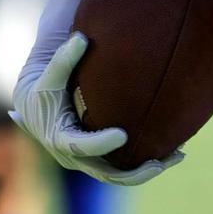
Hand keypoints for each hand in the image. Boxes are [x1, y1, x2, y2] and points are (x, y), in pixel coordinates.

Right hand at [10, 32, 182, 185]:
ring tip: (177, 156)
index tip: (123, 135)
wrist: (35, 104)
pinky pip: (122, 169)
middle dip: (134, 171)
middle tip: (161, 161)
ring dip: (147, 170)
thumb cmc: (44, 85)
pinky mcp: (97, 160)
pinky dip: (145, 163)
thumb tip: (81, 38)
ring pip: (117, 176)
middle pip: (104, 173)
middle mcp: (71, 156)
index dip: (101, 143)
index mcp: (58, 137)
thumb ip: (64, 58)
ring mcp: (85, 162)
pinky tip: (173, 152)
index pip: (80, 146)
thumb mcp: (49, 74)